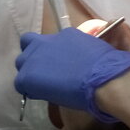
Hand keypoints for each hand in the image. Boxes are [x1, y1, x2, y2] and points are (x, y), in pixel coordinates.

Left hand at [14, 28, 129, 122]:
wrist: (102, 78)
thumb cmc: (108, 67)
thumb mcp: (96, 50)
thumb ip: (86, 50)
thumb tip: (97, 50)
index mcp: (66, 34)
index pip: (49, 41)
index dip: (51, 53)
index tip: (57, 64)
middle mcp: (47, 41)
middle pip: (29, 43)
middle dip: (34, 56)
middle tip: (46, 72)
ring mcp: (36, 56)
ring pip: (22, 63)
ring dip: (30, 72)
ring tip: (43, 86)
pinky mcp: (29, 75)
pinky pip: (21, 82)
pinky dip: (29, 89)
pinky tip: (42, 95)